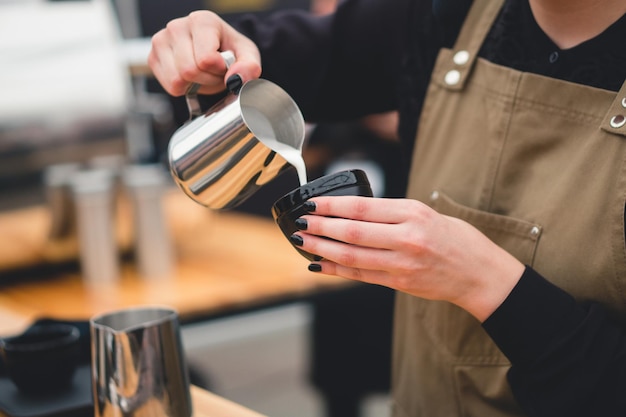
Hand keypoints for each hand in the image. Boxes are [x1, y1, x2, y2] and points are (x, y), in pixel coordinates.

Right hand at [148, 11, 261, 95]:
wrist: (216, 51)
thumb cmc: (229, 50)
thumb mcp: (248, 55)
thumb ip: (249, 66)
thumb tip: (235, 79)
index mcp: (201, 20)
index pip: (205, 59)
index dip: (218, 70)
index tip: (224, 64)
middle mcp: (177, 26)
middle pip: (189, 71)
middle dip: (207, 79)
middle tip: (214, 72)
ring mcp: (161, 41)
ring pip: (177, 80)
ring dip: (195, 85)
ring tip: (204, 74)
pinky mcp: (153, 58)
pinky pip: (169, 86)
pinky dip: (184, 88)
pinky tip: (192, 77)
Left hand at [293, 196, 524, 321]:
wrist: (480, 274)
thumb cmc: (457, 239)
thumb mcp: (427, 213)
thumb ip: (392, 212)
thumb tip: (352, 211)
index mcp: (413, 214)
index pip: (362, 208)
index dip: (332, 206)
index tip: (312, 203)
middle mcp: (406, 238)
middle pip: (352, 232)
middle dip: (320, 227)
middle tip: (300, 222)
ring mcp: (402, 264)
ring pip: (352, 256)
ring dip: (322, 249)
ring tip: (302, 241)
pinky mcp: (399, 283)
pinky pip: (360, 275)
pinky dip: (336, 270)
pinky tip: (319, 264)